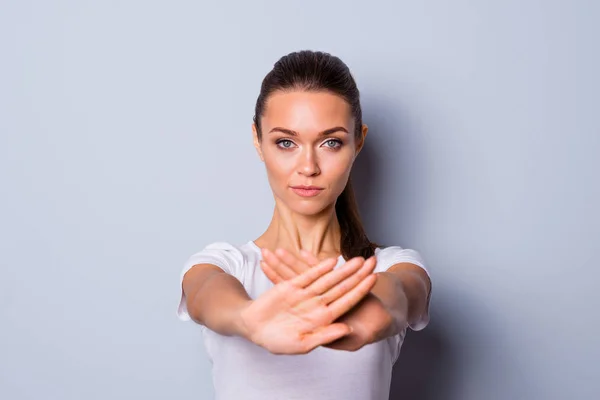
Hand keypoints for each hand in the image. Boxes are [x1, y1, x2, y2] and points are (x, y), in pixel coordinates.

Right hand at [240, 254, 376, 354]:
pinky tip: (331, 260)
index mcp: (322, 320)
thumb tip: (347, 329)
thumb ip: (325, 336)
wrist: (253, 328)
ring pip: (328, 278)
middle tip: (372, 262)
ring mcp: (306, 294)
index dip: (360, 291)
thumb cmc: (276, 341)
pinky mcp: (292, 285)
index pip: (346, 302)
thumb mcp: (302, 344)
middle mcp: (317, 305)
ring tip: (358, 258)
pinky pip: (308, 275)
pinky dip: (319, 267)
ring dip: (342, 268)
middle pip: (341, 287)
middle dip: (356, 275)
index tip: (373, 280)